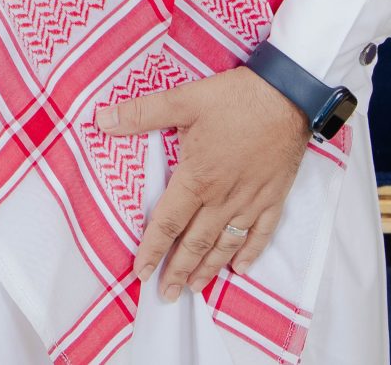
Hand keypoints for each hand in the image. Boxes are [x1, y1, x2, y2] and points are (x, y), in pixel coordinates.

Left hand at [98, 66, 309, 299]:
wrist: (288, 96)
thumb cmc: (235, 98)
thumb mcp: (183, 99)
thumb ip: (141, 113)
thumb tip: (101, 119)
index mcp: (197, 178)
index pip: (168, 222)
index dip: (152, 249)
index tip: (140, 273)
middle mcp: (223, 197)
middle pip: (196, 242)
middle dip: (178, 271)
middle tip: (165, 295)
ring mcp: (251, 200)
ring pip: (226, 244)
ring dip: (209, 268)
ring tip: (195, 288)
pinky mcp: (274, 196)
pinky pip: (262, 232)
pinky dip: (251, 253)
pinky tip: (241, 269)